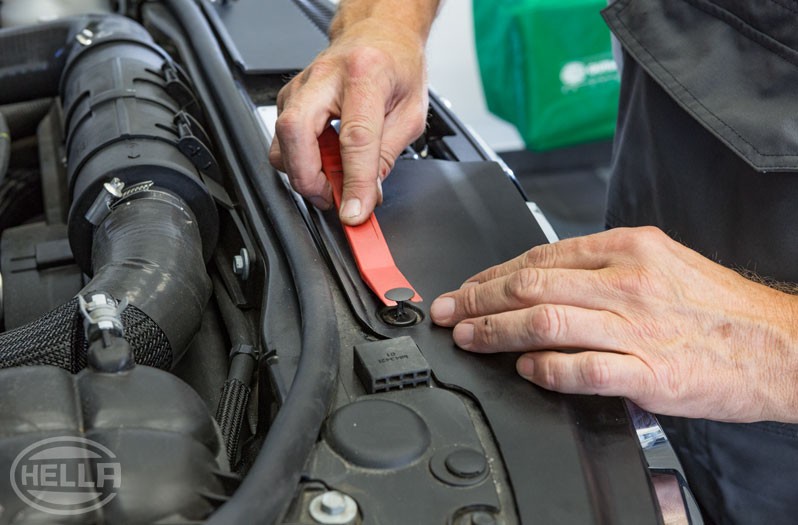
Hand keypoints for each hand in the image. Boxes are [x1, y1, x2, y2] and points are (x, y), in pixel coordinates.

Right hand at [269, 17, 429, 224]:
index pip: (355, 137)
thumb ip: (386, 156)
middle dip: (308, 177)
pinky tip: (324, 161)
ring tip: (332, 180)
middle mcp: (326, 76)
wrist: (380, 34)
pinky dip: (301, 161)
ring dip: (303, 172)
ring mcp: (301, 86)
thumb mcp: (410, 113)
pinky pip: (283, 139)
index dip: (354, 182)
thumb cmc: (397, 66)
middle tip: (332, 197)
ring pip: (281, 140)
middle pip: (296, 132)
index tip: (355, 212)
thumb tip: (367, 195)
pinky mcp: (289, 98)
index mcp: (365, 74)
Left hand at [430, 227, 797, 422]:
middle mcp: (626, 281)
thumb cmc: (717, 306)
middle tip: (449, 311)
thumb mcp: (660, 262)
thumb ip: (603, 267)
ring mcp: (635, 326)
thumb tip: (545, 280)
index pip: (538, 257)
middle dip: (477, 299)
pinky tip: (525, 368)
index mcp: (626, 249)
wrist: (779, 343)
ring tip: (469, 338)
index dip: (491, 273)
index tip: (466, 287)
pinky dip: (545, 368)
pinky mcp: (648, 371)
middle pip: (528, 285)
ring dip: (494, 331)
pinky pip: (581, 368)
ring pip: (543, 322)